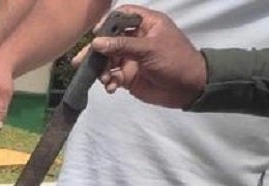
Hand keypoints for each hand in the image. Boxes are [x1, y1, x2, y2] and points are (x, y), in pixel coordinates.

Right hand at [83, 5, 205, 108]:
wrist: (188, 88)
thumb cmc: (174, 60)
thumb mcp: (149, 49)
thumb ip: (122, 45)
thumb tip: (95, 43)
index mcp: (147, 24)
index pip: (123, 15)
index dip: (107, 22)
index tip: (95, 35)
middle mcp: (136, 39)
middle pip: (109, 40)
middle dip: (96, 52)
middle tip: (80, 62)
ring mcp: (131, 58)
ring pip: (108, 60)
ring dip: (102, 70)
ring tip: (104, 79)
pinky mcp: (128, 76)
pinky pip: (112, 76)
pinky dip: (109, 82)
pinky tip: (111, 87)